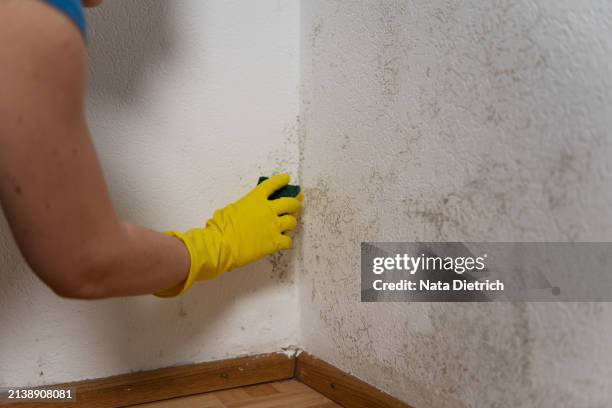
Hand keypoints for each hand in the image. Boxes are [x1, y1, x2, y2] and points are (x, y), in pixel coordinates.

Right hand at [156, 174, 301, 296]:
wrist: (221, 246)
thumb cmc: (220, 228)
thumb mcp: (230, 209)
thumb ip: (245, 206)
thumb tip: (248, 210)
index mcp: (255, 199)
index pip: (273, 184)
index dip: (281, 180)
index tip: (287, 179)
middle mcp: (268, 210)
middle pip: (290, 202)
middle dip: (295, 202)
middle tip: (297, 203)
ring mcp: (273, 226)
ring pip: (292, 221)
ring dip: (292, 222)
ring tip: (289, 224)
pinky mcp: (275, 242)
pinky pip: (288, 240)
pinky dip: (286, 240)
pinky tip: (283, 241)